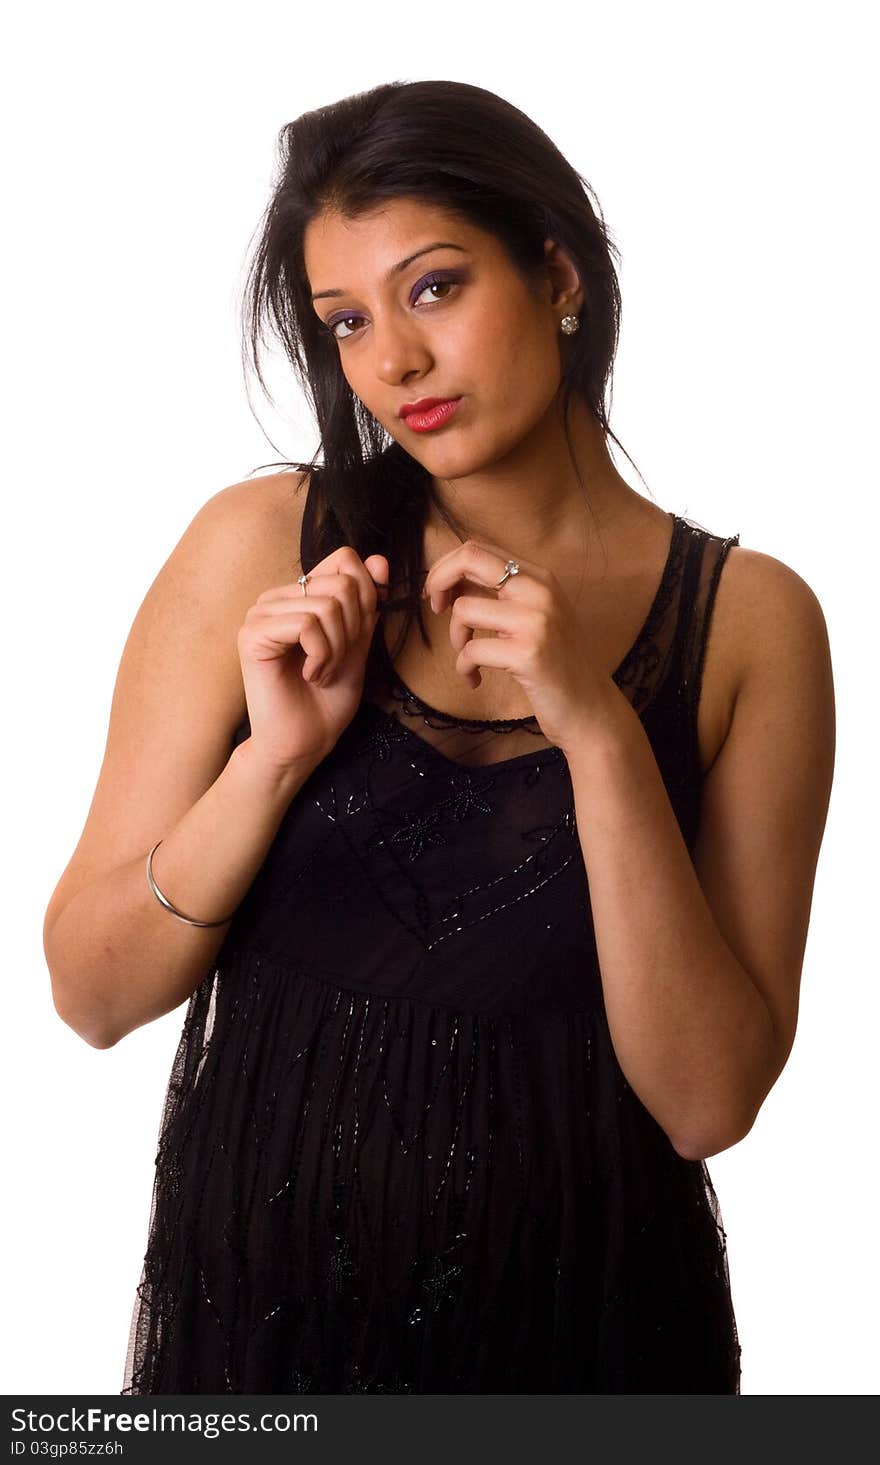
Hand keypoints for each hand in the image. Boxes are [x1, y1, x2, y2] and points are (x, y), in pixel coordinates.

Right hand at [237, 546, 388, 772]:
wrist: (305, 742)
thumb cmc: (328, 698)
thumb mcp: (359, 643)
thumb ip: (367, 602)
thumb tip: (378, 559)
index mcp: (299, 595)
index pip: (344, 561)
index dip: (365, 599)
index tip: (355, 639)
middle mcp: (276, 597)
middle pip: (341, 583)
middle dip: (353, 630)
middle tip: (336, 663)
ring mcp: (261, 613)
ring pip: (327, 605)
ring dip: (338, 649)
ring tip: (322, 673)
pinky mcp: (252, 634)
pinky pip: (307, 625)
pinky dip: (322, 655)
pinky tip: (310, 674)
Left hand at [422, 538, 618, 752]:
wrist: (591, 708)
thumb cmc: (557, 666)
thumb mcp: (535, 618)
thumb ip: (501, 595)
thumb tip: (451, 580)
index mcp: (540, 578)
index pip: (479, 548)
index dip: (447, 567)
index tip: (439, 593)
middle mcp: (541, 591)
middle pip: (470, 558)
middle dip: (438, 581)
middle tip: (434, 607)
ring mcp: (536, 621)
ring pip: (464, 609)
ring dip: (456, 638)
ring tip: (468, 659)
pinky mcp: (528, 653)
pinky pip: (471, 651)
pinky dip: (464, 668)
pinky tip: (475, 680)